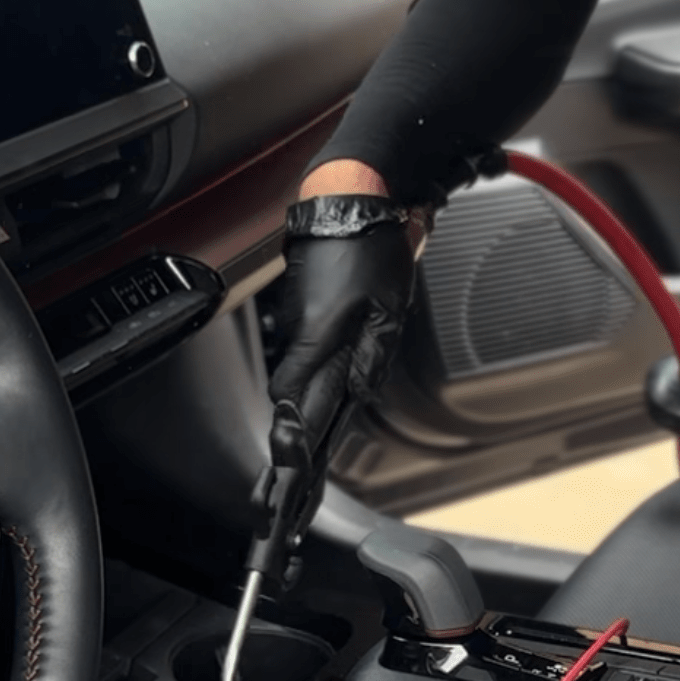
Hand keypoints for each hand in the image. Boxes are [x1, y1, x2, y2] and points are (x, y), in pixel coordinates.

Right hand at [269, 167, 417, 464]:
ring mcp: (298, 321)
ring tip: (307, 455)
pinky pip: (305, 354)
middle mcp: (299, 334)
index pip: (299, 405)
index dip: (295, 443)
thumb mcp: (389, 307)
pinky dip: (312, 378)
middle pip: (294, 399)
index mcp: (318, 339)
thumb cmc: (371, 244)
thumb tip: (359, 391)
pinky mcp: (303, 309)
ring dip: (307, 409)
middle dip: (296, 441)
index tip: (290, 476)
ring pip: (300, 377)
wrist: (350, 195)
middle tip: (295, 485)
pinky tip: (324, 395)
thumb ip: (374, 355)